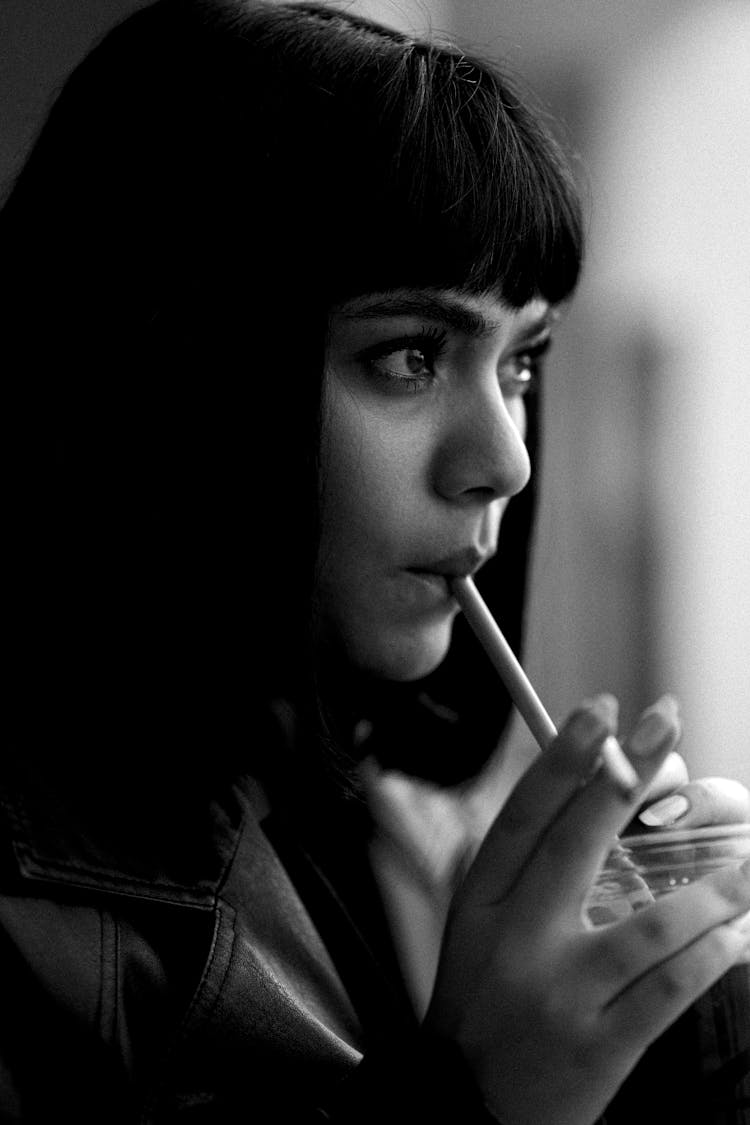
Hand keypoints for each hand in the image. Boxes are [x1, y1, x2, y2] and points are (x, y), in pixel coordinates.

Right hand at [424, 694, 749, 1124]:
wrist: (465, 1111)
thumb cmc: (482, 1001)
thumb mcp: (478, 927)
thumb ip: (525, 869)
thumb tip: (595, 788)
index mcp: (480, 903)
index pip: (523, 815)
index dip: (562, 757)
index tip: (600, 711)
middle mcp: (515, 940)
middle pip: (576, 843)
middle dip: (625, 775)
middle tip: (666, 721)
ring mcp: (560, 996)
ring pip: (650, 925)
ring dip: (711, 888)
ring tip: (748, 861)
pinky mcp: (599, 1049)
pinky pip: (672, 989)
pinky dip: (712, 953)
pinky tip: (738, 931)